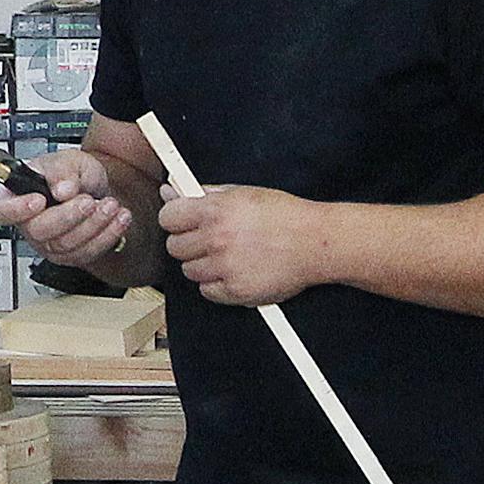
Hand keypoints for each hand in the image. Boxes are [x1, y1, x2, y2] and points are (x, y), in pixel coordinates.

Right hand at [0, 147, 134, 272]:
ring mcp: (48, 244)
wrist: (97, 188)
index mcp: (16, 196)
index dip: (17, 209)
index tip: (39, 199)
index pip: (3, 211)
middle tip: (88, 200)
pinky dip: (107, 234)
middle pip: (38, 231)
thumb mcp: (68, 160)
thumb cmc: (74, 174)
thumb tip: (61, 188)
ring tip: (110, 204)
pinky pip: (87, 252)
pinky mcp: (71, 256)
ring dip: (93, 224)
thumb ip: (62, 170)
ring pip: (66, 245)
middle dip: (68, 216)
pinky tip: (118, 217)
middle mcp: (28, 224)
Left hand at [157, 184, 334, 307]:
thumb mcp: (242, 192)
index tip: (182, 222)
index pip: (167, 217)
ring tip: (226, 256)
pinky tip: (233, 272)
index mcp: (215, 210)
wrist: (316, 242)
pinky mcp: (237, 291)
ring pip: (189, 271)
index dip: (175, 220)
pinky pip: (207, 291)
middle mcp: (217, 239)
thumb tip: (170, 192)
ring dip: (202, 265)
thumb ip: (203, 194)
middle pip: (175, 247)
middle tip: (208, 240)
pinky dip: (216, 285)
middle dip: (188, 243)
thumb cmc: (284, 215)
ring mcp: (226, 267)